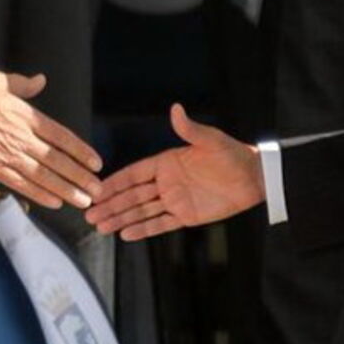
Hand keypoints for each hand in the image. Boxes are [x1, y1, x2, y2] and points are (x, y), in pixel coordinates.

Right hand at [0, 70, 103, 209]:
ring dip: (65, 190)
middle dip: (80, 177)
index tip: (96, 163)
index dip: (81, 151)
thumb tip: (40, 81)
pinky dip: (38, 194)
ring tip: (83, 201)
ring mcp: (5, 154)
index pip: (62, 137)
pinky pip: (19, 184)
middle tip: (98, 190)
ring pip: (43, 176)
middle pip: (57, 160)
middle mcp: (20, 137)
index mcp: (25, 115)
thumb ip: (23, 85)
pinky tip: (54, 202)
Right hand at [85, 103, 262, 239]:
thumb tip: (176, 109)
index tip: (97, 189)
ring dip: (121, 219)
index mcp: (167, 162)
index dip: (115, 182)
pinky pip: (160, 223)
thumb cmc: (233, 154)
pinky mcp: (186, 216)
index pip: (134, 174)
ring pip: (141, 211)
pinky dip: (143, 229)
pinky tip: (125, 234)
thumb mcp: (210, 140)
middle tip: (89, 214)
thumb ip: (189, 129)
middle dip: (110, 205)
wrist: (254, 178)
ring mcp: (175, 200)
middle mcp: (166, 182)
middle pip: (132, 195)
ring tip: (100, 227)